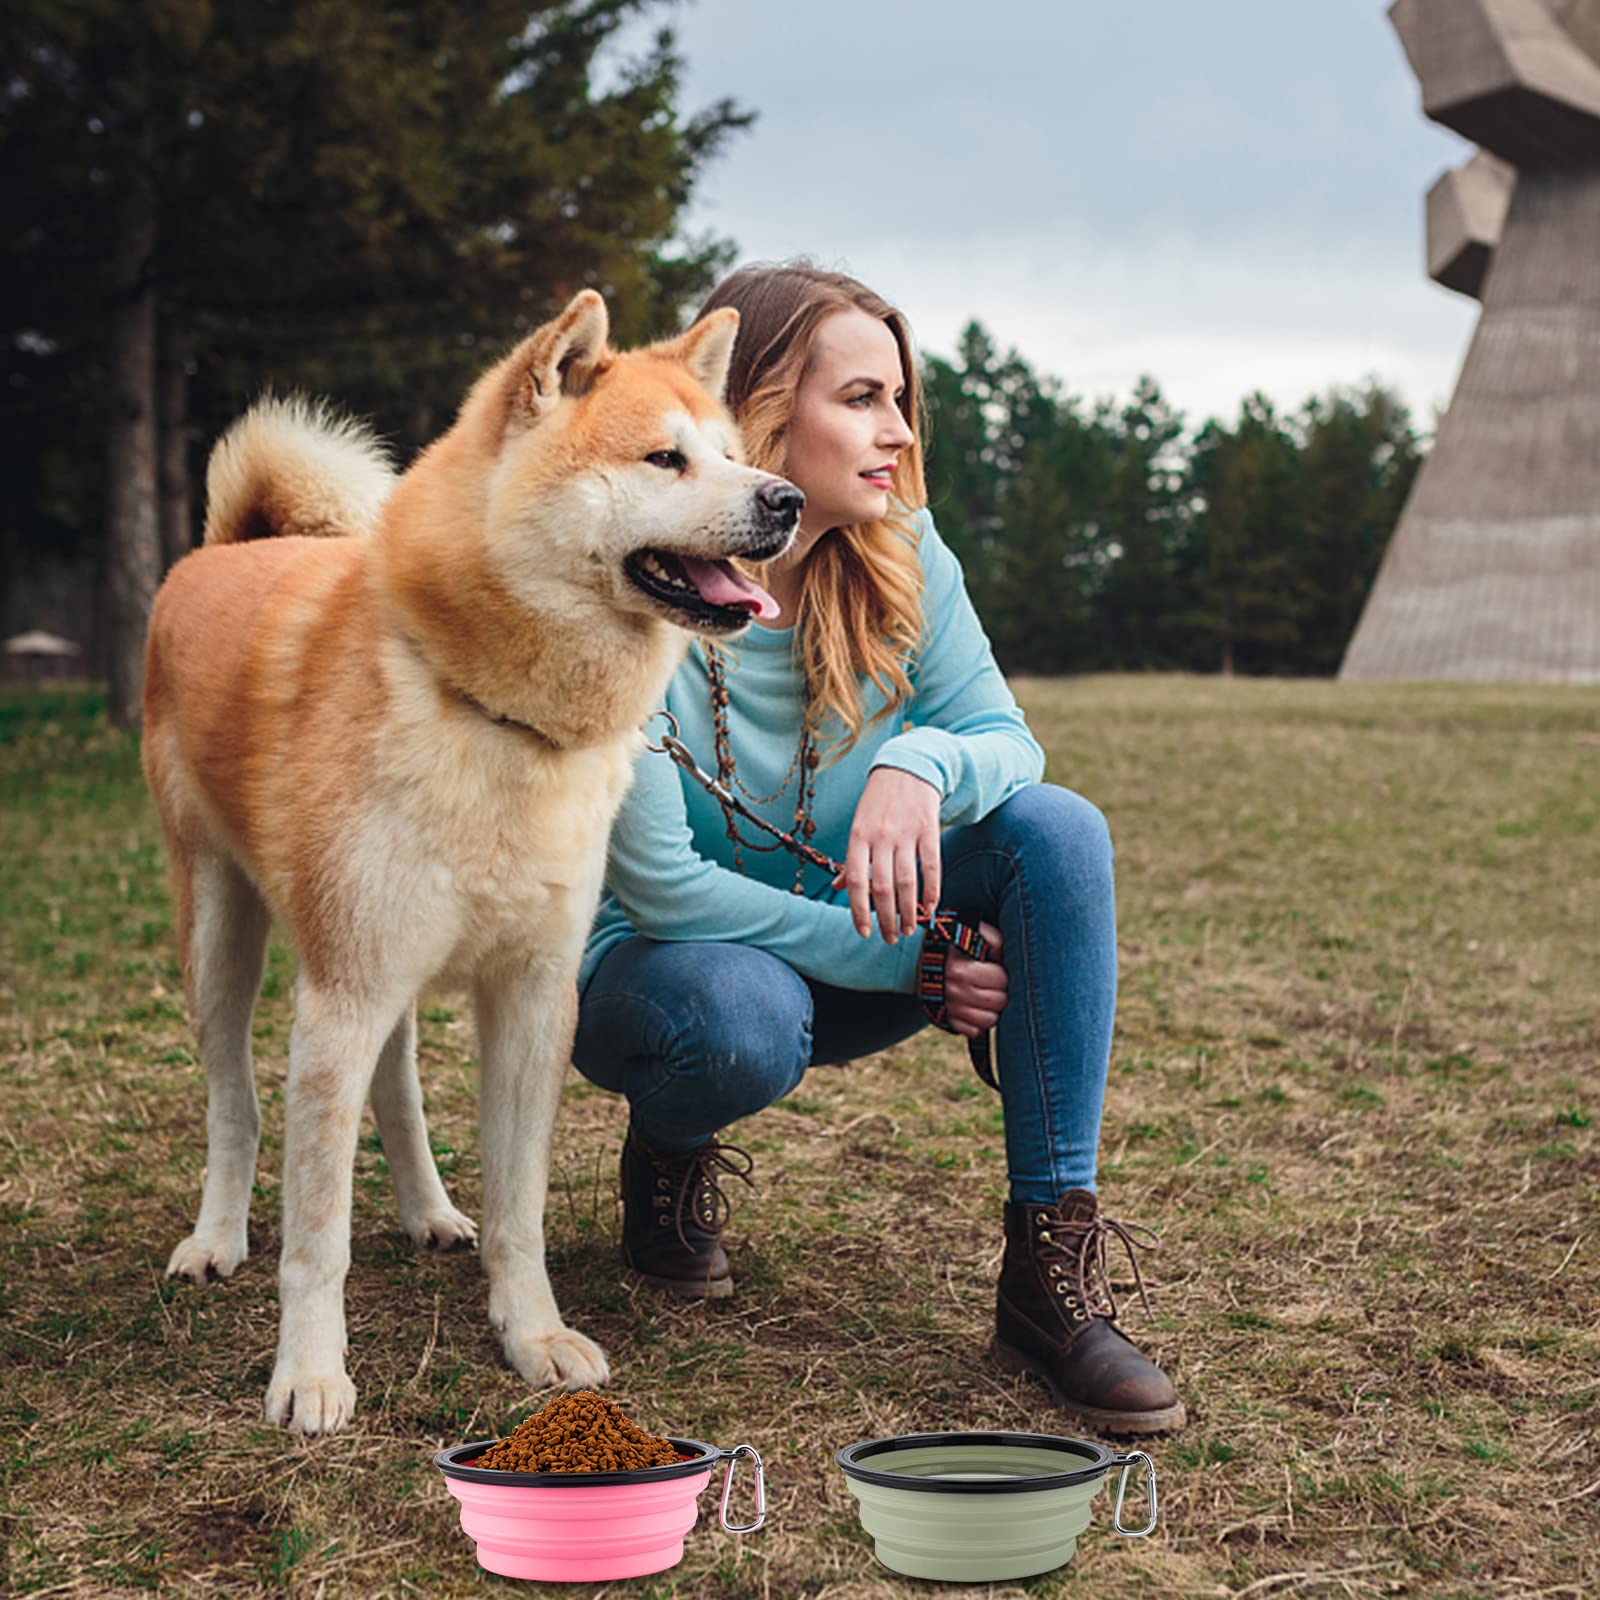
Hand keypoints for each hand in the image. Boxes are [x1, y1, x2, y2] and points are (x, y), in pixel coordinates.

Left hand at [831, 767, 941, 942]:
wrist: (907, 769)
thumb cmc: (878, 804)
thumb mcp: (858, 826)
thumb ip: (851, 859)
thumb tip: (838, 887)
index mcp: (858, 838)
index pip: (856, 882)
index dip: (859, 911)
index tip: (864, 933)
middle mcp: (880, 837)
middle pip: (883, 887)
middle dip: (887, 919)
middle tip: (891, 938)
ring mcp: (905, 833)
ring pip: (907, 881)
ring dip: (909, 911)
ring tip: (909, 929)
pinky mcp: (928, 830)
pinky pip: (931, 866)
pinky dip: (932, 890)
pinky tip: (930, 907)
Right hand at [944, 921, 1006, 1037]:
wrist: (919, 960)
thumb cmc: (953, 945)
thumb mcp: (972, 933)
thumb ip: (995, 940)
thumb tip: (1010, 953)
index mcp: (961, 969)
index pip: (1000, 979)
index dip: (1002, 974)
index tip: (996, 970)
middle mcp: (954, 991)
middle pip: (998, 1001)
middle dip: (1001, 992)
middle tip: (995, 984)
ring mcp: (950, 1008)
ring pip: (989, 1020)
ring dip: (993, 1009)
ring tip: (988, 997)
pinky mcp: (946, 1020)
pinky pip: (974, 1031)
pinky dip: (979, 1023)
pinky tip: (977, 1008)